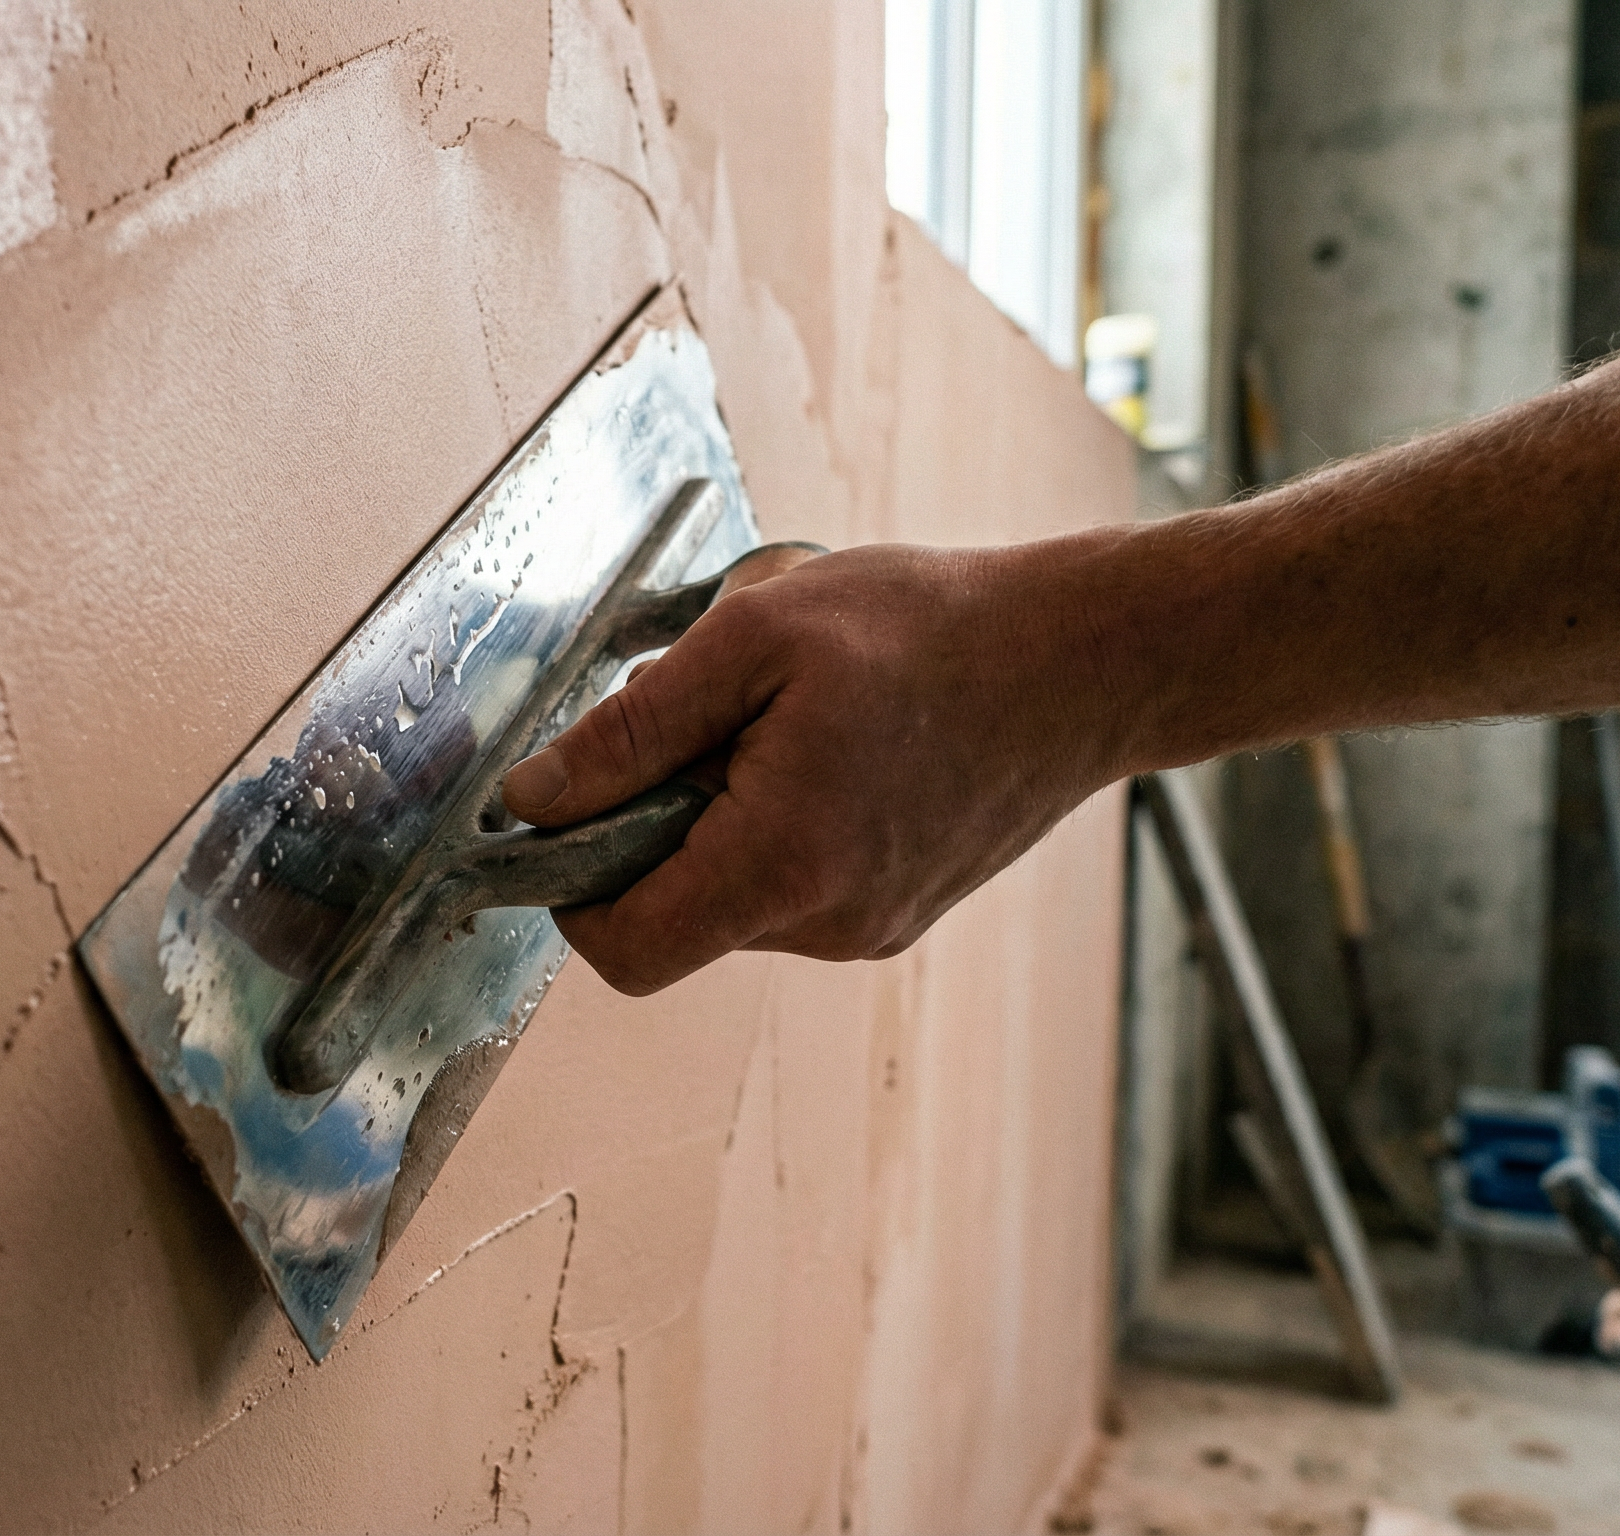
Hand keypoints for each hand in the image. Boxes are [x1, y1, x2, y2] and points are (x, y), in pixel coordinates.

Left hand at [500, 537, 1141, 993]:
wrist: (1087, 658)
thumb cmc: (932, 627)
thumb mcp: (754, 636)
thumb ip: (632, 728)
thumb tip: (532, 797)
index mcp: (783, 863)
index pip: (625, 950)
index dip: (568, 890)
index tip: (568, 806)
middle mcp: (827, 925)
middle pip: (673, 918)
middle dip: (655, 825)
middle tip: (713, 720)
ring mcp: (868, 930)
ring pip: (731, 899)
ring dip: (719, 818)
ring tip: (788, 720)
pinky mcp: (895, 913)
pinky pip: (790, 888)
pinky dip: (775, 825)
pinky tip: (832, 743)